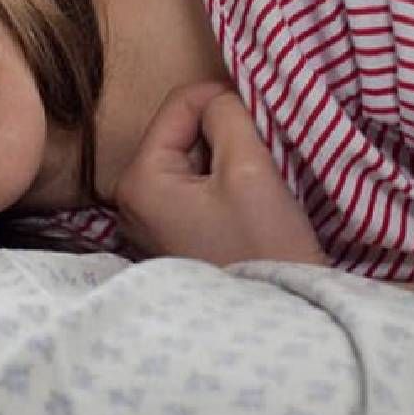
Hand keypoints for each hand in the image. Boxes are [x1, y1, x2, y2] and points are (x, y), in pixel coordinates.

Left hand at [114, 82, 327, 267]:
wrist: (281, 316)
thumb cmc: (262, 246)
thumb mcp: (247, 167)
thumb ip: (228, 115)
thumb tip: (220, 98)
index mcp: (138, 181)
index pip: (178, 105)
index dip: (223, 98)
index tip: (262, 114)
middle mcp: (132, 202)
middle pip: (183, 133)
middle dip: (224, 131)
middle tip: (264, 149)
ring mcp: (152, 223)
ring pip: (194, 159)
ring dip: (229, 157)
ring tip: (261, 177)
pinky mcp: (175, 237)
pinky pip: (198, 188)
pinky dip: (226, 182)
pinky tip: (251, 200)